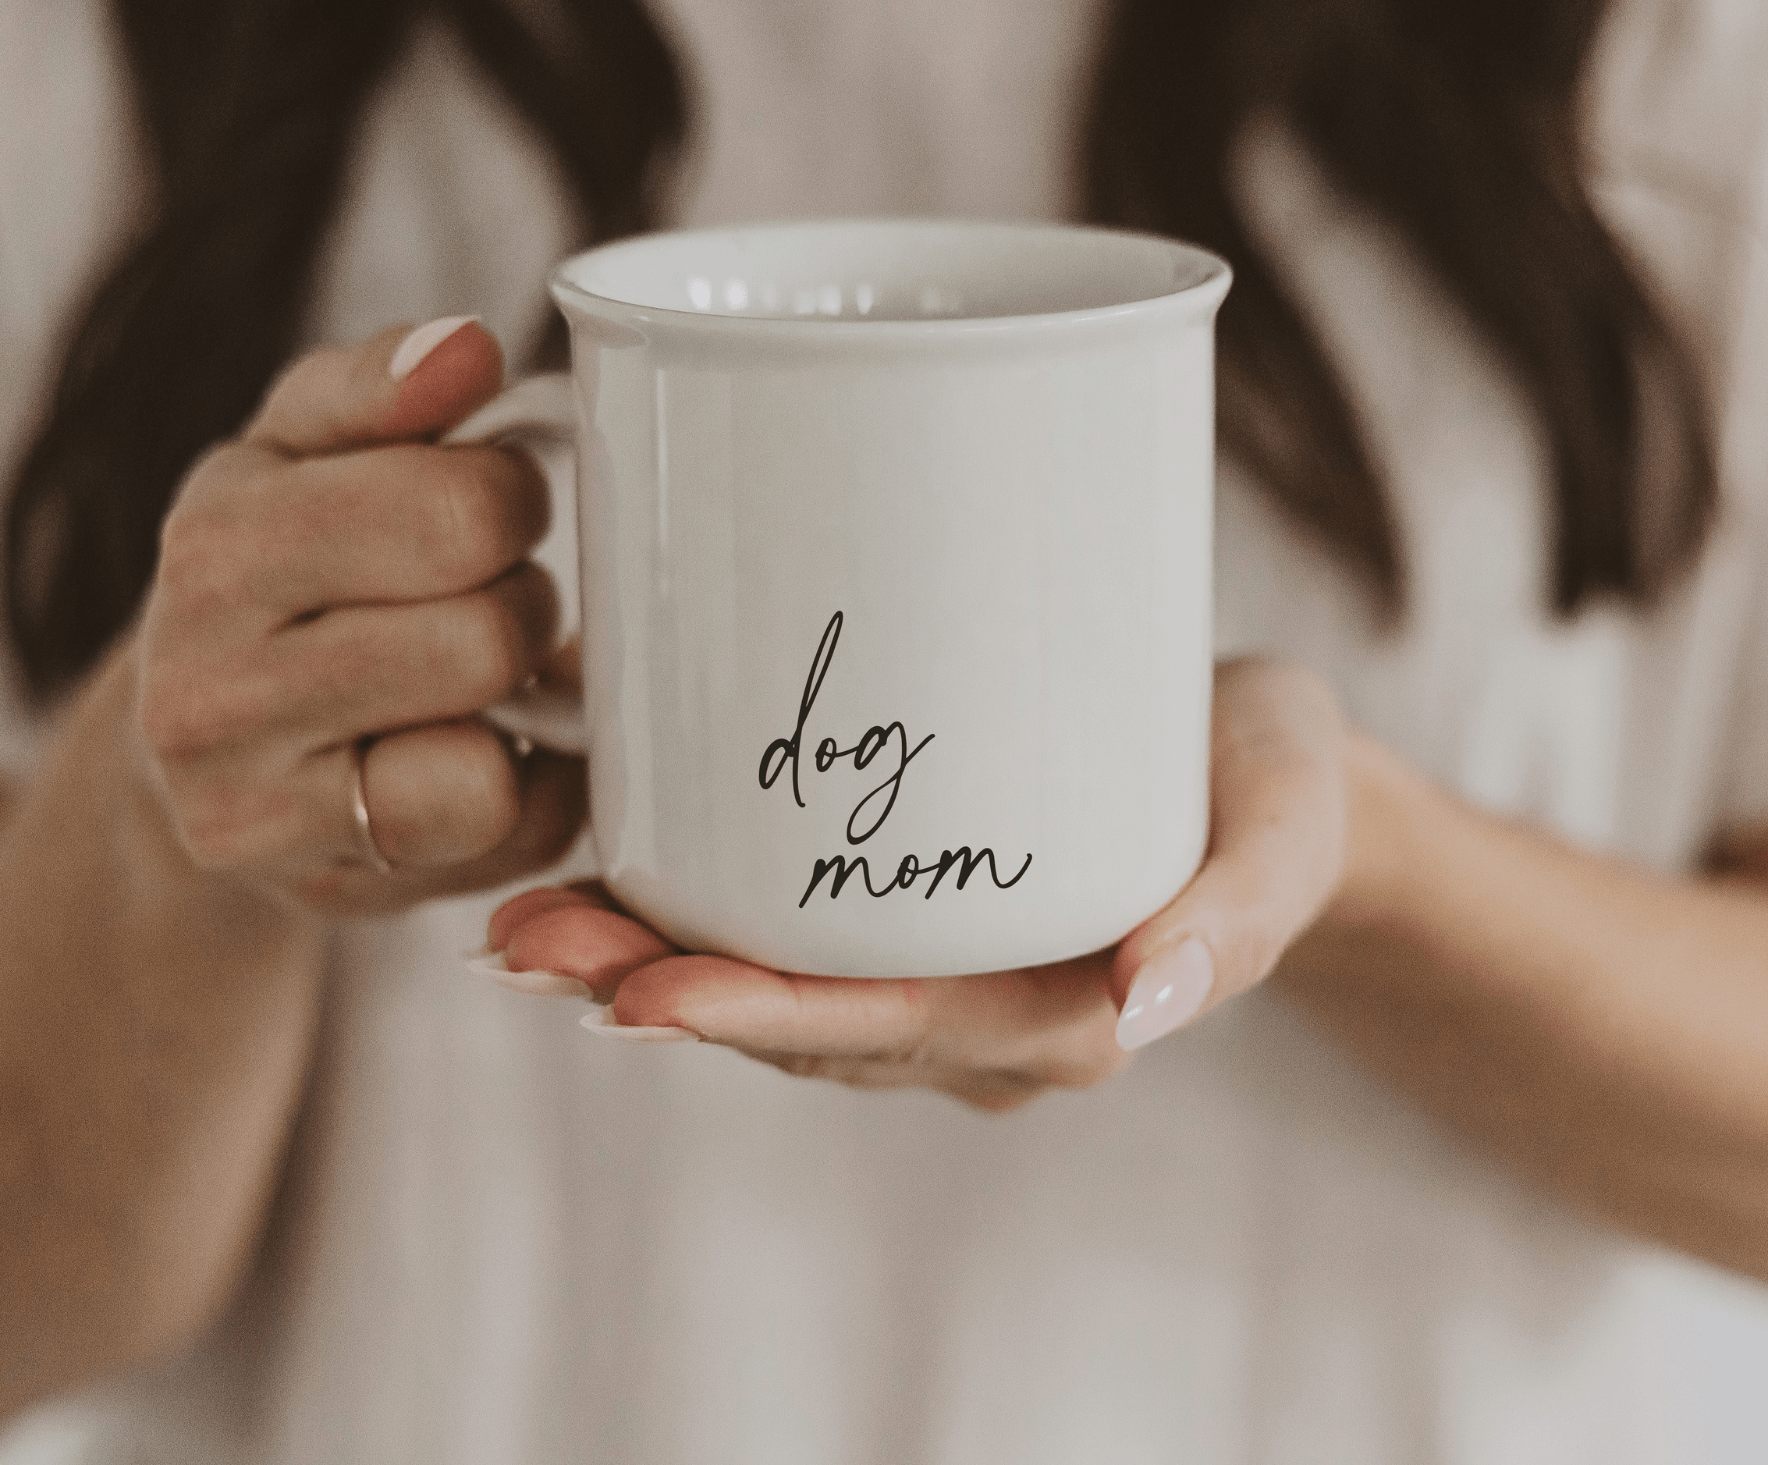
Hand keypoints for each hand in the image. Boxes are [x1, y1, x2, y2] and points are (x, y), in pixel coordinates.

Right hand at [134, 319, 585, 915]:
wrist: (203, 743)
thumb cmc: (289, 567)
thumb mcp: (306, 450)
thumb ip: (382, 385)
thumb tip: (468, 348)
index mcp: (220, 542)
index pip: (457, 510)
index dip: (514, 499)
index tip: (494, 505)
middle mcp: (210, 688)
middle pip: (487, 635)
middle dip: (522, 601)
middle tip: (487, 594)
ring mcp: (258, 810)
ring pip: (489, 758)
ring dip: (520, 701)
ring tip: (480, 673)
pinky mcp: (330, 889)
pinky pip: (509, 834)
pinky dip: (534, 788)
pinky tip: (487, 748)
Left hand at [488, 658, 1346, 1109]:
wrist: (1266, 775)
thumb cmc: (1275, 792)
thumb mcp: (1286, 830)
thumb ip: (1236, 914)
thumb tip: (1151, 999)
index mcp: (1066, 1019)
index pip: (894, 1033)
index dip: (764, 1018)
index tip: (643, 991)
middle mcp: (985, 1025)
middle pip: (805, 1027)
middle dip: (659, 991)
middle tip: (524, 941)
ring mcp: (944, 986)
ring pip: (777, 999)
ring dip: (647, 967)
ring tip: (522, 921)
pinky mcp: (914, 927)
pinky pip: (791, 949)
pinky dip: (691, 928)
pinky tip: (600, 885)